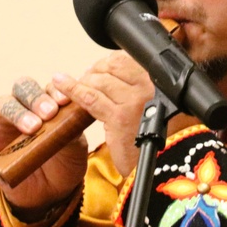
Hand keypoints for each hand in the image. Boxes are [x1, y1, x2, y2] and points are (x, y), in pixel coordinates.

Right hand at [0, 77, 87, 216]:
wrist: (50, 192)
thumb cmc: (64, 161)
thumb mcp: (74, 146)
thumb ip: (71, 129)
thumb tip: (71, 115)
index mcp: (48, 102)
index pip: (47, 87)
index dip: (55, 91)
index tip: (66, 102)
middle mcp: (24, 106)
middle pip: (23, 88)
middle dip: (36, 98)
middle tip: (49, 114)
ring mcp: (3, 122)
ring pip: (3, 103)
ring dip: (17, 112)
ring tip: (33, 128)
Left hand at [51, 51, 200, 175]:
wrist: (165, 166)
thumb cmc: (161, 136)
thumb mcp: (157, 105)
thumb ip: (141, 88)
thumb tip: (113, 72)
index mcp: (159, 81)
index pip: (126, 59)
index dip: (107, 63)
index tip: (100, 69)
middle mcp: (149, 87)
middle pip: (111, 67)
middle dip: (94, 71)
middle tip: (86, 80)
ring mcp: (134, 101)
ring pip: (99, 81)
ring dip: (83, 81)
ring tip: (72, 86)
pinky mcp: (119, 118)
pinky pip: (90, 97)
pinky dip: (72, 89)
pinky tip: (61, 83)